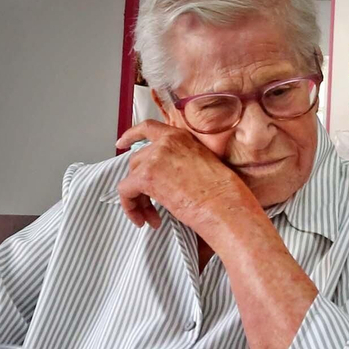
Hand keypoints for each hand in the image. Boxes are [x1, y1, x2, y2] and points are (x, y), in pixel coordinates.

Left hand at [114, 121, 260, 234]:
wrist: (226, 207)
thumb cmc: (224, 195)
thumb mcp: (205, 166)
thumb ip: (183, 162)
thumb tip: (169, 178)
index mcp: (182, 138)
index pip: (149, 128)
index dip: (131, 135)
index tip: (122, 142)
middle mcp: (166, 142)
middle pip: (138, 161)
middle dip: (140, 184)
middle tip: (151, 206)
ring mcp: (155, 158)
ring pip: (131, 177)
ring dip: (138, 199)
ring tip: (152, 217)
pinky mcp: (146, 176)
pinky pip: (125, 191)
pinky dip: (130, 208)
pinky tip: (143, 220)